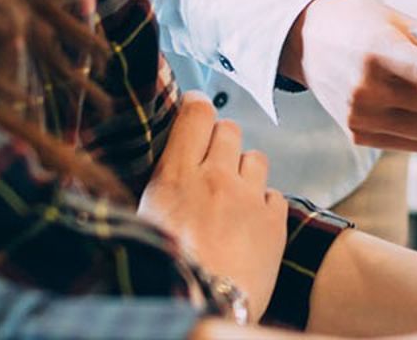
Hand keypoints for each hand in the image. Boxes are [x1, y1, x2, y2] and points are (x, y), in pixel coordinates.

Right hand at [140, 94, 285, 312]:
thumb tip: (160, 171)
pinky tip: (249, 226)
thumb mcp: (142, 224)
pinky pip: (274, 193)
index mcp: (175, 176)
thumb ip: (158, 188)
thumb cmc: (162, 273)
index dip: (196, 107)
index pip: (195, 114)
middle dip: (221, 141)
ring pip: (255, 157)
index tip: (195, 112)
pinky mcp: (274, 220)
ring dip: (244, 171)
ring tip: (231, 200)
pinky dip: (263, 204)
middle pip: (229, 128)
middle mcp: (215, 178)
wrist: (204, 308)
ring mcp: (248, 197)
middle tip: (211, 166)